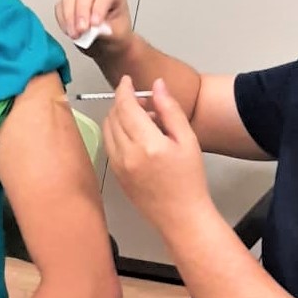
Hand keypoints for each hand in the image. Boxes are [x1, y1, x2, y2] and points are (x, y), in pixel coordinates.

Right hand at [55, 0, 131, 56]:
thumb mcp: (117, 35)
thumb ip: (105, 31)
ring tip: (75, 34)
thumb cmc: (116, 35)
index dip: (98, 8)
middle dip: (81, 13)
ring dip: (69, 17)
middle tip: (82, 30)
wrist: (108, 43)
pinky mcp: (68, 4)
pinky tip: (69, 31)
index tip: (95, 24)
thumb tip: (92, 30)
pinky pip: (60, 8)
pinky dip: (62, 21)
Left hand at [103, 76, 214, 234]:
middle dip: (123, 102)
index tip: (127, 80)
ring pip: (107, 129)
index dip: (124, 89)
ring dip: (117, 116)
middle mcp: (127, 154)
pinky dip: (115, 132)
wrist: (182, 217)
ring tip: (140, 118)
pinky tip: (134, 136)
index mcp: (148, 144)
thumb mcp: (188, 140)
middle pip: (113, 116)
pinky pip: (109, 145)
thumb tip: (157, 85)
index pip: (126, 106)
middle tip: (142, 101)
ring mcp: (118, 166)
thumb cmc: (190, 179)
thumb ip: (170, 110)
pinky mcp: (115, 175)